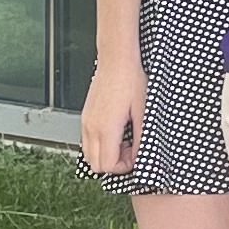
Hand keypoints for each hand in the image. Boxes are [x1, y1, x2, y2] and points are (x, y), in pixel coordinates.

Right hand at [78, 55, 144, 178]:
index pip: (108, 165)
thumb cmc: (131, 81)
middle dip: (114, 164)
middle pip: (95, 165)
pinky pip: (88, 142)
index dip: (124, 167)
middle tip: (130, 150)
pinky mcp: (85, 116)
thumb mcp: (143, 111)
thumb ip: (140, 138)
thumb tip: (139, 156)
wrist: (116, 61)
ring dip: (106, 155)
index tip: (136, 156)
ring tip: (124, 141)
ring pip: (89, 155)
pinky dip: (100, 145)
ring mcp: (86, 122)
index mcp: (106, 128)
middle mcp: (91, 128)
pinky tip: (116, 132)